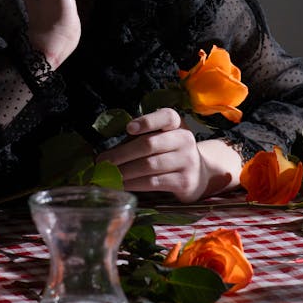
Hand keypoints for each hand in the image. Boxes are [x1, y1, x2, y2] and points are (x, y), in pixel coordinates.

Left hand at [100, 108, 241, 201]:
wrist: (200, 174)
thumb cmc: (171, 152)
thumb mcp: (162, 138)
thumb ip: (140, 138)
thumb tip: (107, 153)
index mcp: (178, 124)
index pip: (166, 116)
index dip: (147, 121)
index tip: (128, 128)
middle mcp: (185, 140)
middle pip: (149, 144)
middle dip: (122, 154)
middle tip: (102, 162)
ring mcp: (187, 161)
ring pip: (149, 166)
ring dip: (125, 172)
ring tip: (108, 176)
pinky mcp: (184, 182)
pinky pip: (153, 183)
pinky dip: (134, 184)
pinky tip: (122, 185)